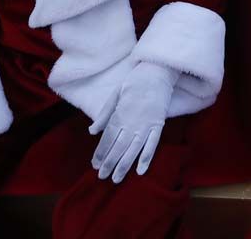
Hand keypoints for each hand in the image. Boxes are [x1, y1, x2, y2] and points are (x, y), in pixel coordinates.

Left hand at [89, 62, 177, 183]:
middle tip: (102, 177)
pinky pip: (152, 145)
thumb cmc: (133, 83)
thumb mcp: (114, 96)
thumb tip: (92, 131)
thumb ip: (104, 115)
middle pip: (118, 148)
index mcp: (119, 115)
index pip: (107, 139)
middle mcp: (132, 123)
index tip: (95, 165)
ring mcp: (146, 125)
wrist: (156, 72)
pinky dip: (146, 159)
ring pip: (133, 150)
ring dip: (124, 165)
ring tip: (116, 179)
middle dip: (109, 163)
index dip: (100, 153)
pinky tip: (140, 171)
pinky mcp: (158, 125)